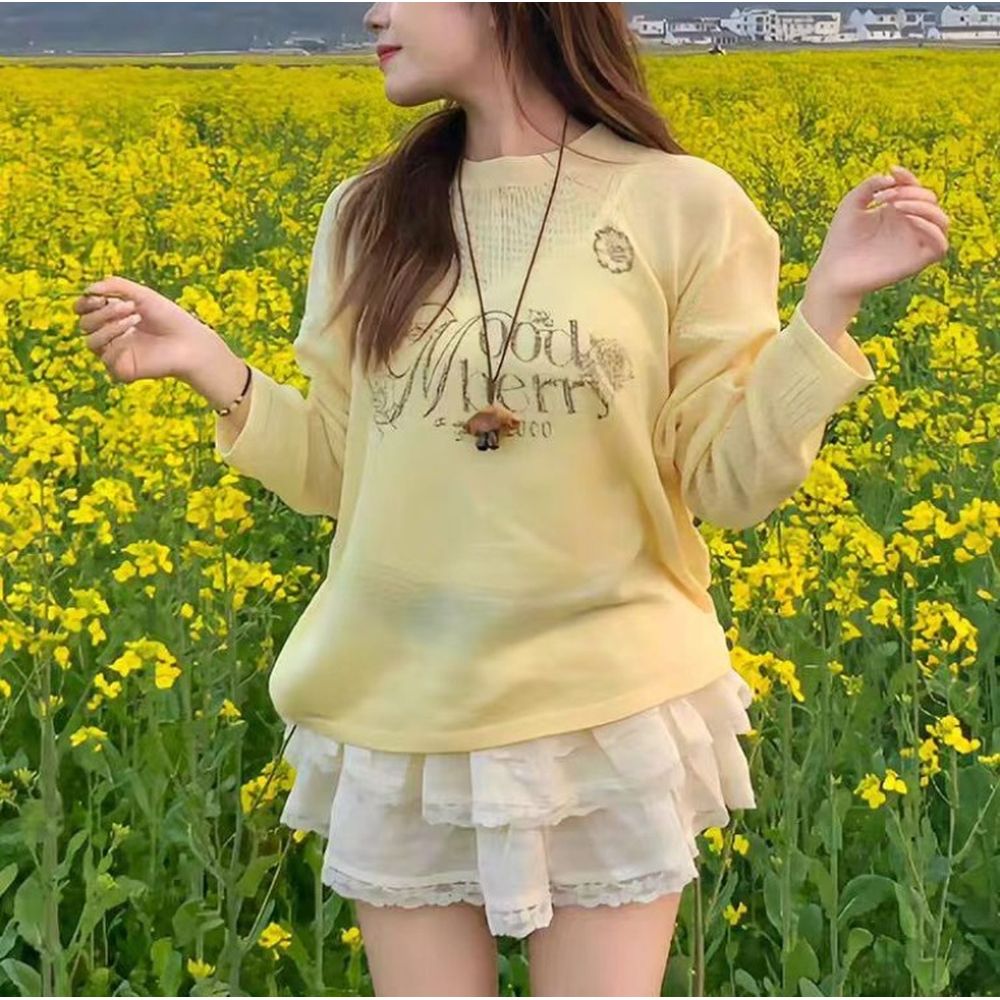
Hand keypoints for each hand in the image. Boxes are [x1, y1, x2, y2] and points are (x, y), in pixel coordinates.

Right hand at [74, 274, 220, 383]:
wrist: (190, 342)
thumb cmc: (170, 317)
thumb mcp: (142, 294)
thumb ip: (115, 286)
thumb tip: (88, 289)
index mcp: (112, 317)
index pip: (83, 311)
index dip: (84, 303)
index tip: (97, 296)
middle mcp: (111, 336)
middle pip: (84, 324)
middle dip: (103, 312)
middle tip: (130, 306)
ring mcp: (116, 354)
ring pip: (90, 341)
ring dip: (109, 325)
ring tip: (135, 317)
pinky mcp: (122, 370)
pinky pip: (104, 357)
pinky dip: (115, 342)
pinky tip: (133, 335)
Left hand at [809, 165, 950, 300]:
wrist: (833, 272)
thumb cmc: (840, 240)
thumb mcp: (851, 204)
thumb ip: (870, 185)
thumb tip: (892, 176)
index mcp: (897, 212)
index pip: (915, 189)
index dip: (908, 177)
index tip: (892, 170)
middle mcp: (909, 227)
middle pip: (930, 200)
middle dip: (910, 191)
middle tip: (884, 197)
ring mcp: (915, 244)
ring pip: (941, 220)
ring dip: (923, 207)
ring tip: (897, 206)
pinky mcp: (917, 262)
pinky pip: (941, 245)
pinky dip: (931, 229)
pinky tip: (909, 221)